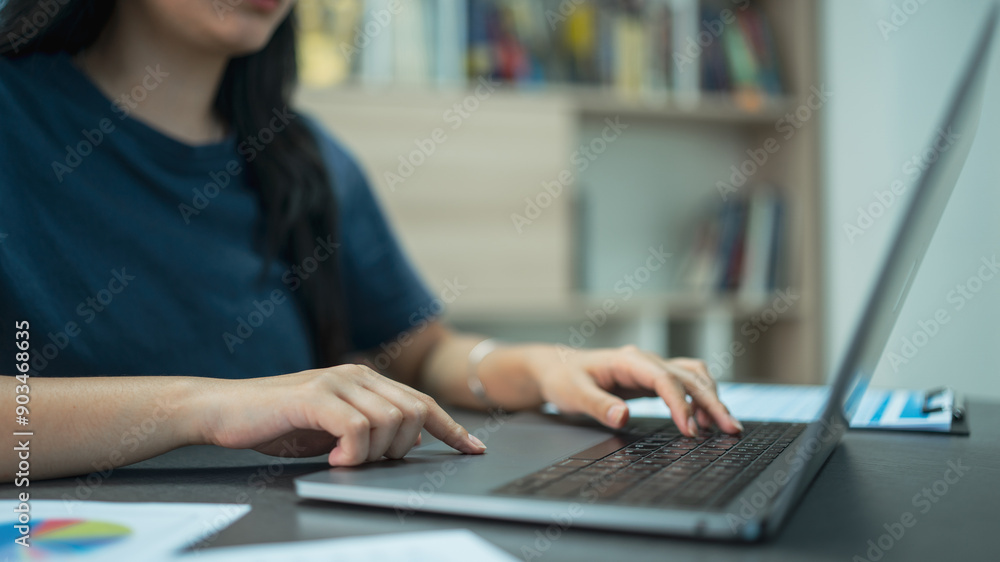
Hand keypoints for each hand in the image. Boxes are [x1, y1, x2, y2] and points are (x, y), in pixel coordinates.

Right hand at [198, 365, 485, 464]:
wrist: (224, 411)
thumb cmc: (277, 423)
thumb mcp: (332, 429)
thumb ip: (367, 429)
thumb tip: (404, 445)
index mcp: (366, 380)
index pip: (421, 402)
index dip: (451, 428)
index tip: (473, 448)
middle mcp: (358, 374)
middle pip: (413, 413)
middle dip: (402, 447)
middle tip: (369, 462)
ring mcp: (338, 381)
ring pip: (391, 421)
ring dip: (374, 453)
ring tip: (344, 460)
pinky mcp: (317, 396)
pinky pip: (358, 428)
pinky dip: (354, 452)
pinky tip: (336, 459)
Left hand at [519, 345, 742, 436]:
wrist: (557, 368)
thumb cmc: (564, 379)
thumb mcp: (573, 394)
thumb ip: (597, 405)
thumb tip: (622, 417)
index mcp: (628, 361)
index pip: (665, 380)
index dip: (681, 404)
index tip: (690, 431)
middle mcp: (646, 361)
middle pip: (689, 378)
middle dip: (713, 403)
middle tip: (731, 430)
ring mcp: (652, 369)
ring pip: (694, 377)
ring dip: (712, 399)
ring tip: (725, 428)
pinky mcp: (654, 380)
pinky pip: (687, 385)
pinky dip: (702, 398)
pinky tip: (707, 420)